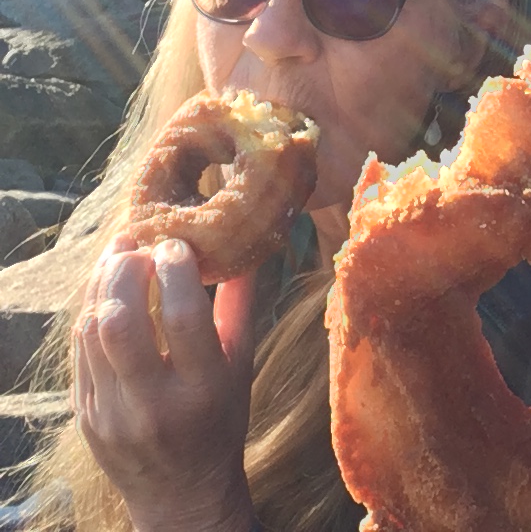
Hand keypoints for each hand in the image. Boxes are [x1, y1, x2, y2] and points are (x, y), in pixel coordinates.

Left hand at [72, 234, 257, 531]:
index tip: (177, 243)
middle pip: (122, 320)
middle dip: (128, 269)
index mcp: (202, 389)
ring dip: (103, 282)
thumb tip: (245, 243)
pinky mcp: (84, 415)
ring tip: (120, 256)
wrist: (181, 493)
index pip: (182, 315)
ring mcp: (111, 412)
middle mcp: (153, 404)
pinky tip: (106, 291)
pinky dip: (91, 310)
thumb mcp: (241, 365)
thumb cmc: (219, 420)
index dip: (176, 268)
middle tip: (141, 246)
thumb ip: (240, 303)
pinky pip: (78, 349)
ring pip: (92, 330)